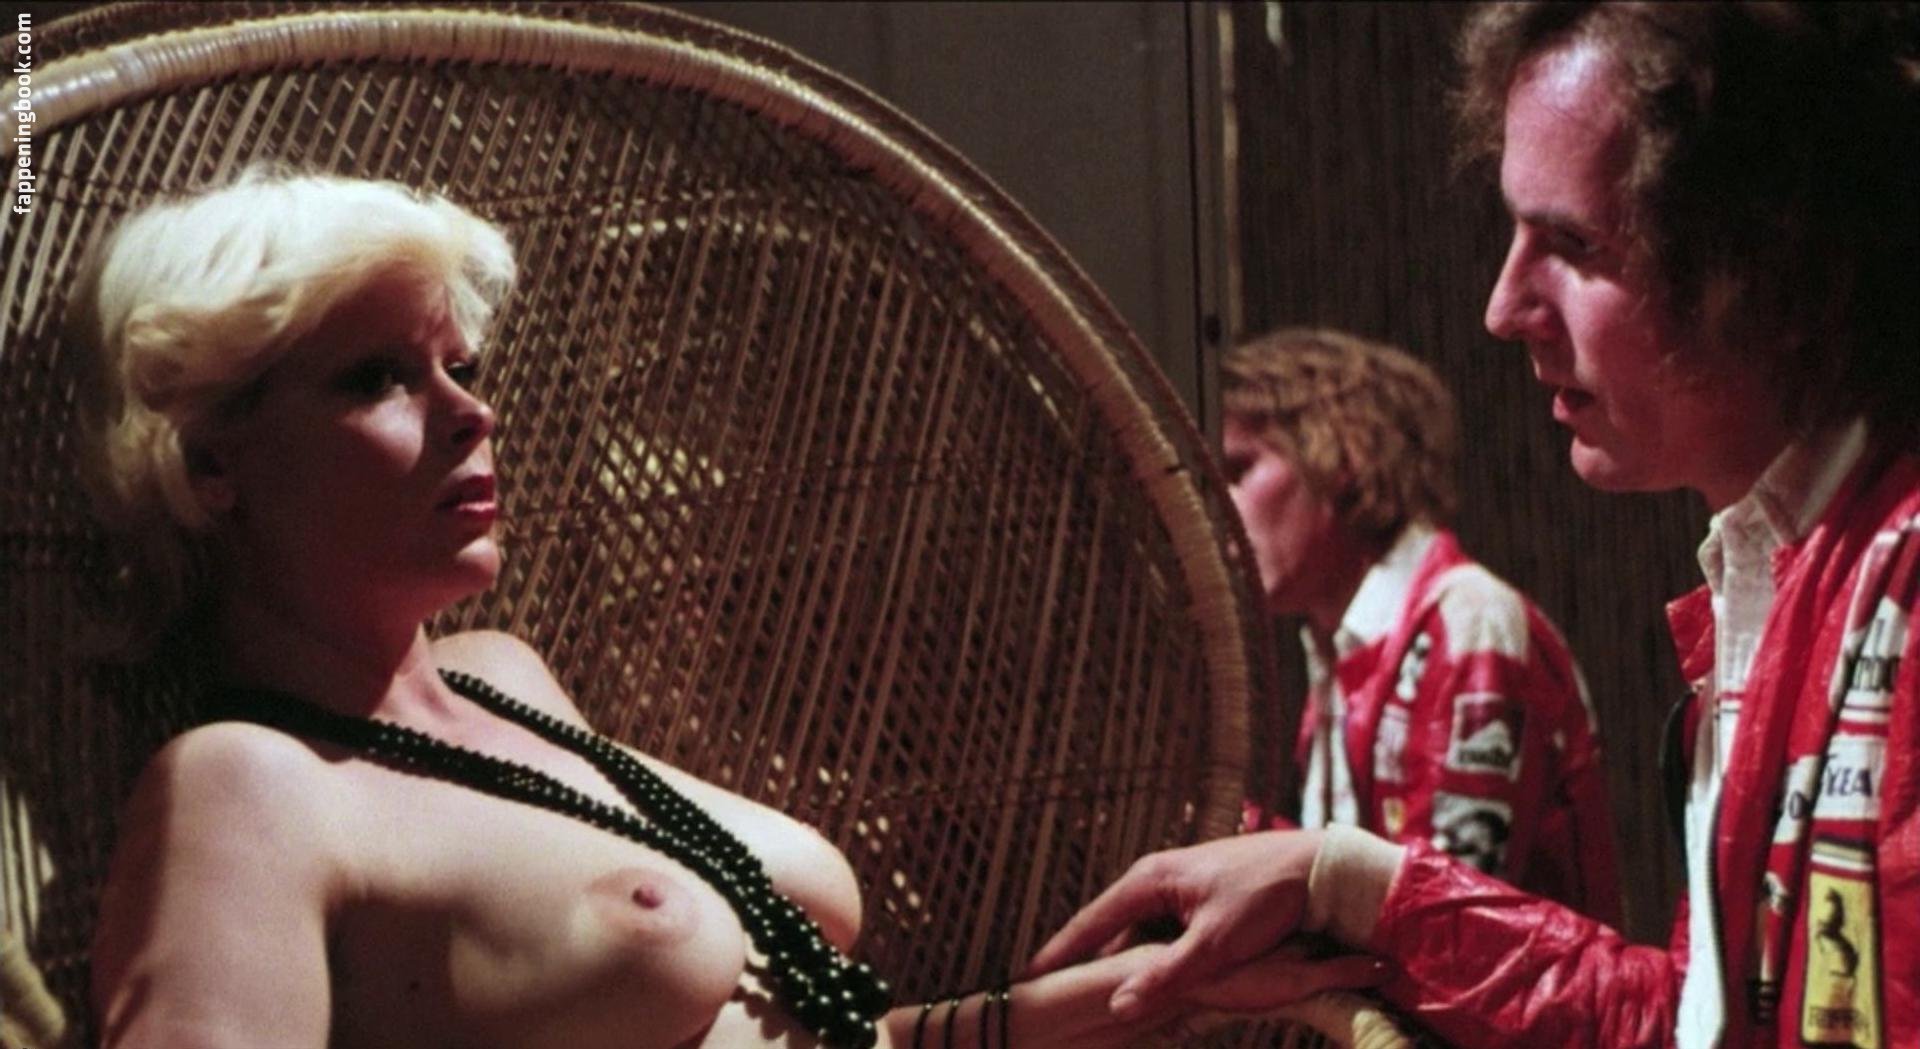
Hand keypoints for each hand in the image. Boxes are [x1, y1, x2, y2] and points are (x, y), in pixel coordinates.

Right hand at [1026, 831, 1335, 1019]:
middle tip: (1055, 995)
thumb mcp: (1216, 944)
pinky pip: (1161, 930)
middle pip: (1109, 928)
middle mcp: (1157, 877)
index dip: (1059, 954)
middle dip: (1084, 960)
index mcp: (1150, 879)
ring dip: (1120, 960)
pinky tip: (1148, 978)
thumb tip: (1119, 1007)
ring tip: (1092, 992)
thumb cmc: (1270, 897)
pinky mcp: (1201, 896)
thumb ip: (1166, 976)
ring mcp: (1179, 886)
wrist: (1321, 867)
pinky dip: (1149, 954)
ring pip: (1138, 932)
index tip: (1027, 979)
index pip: (1090, 923)